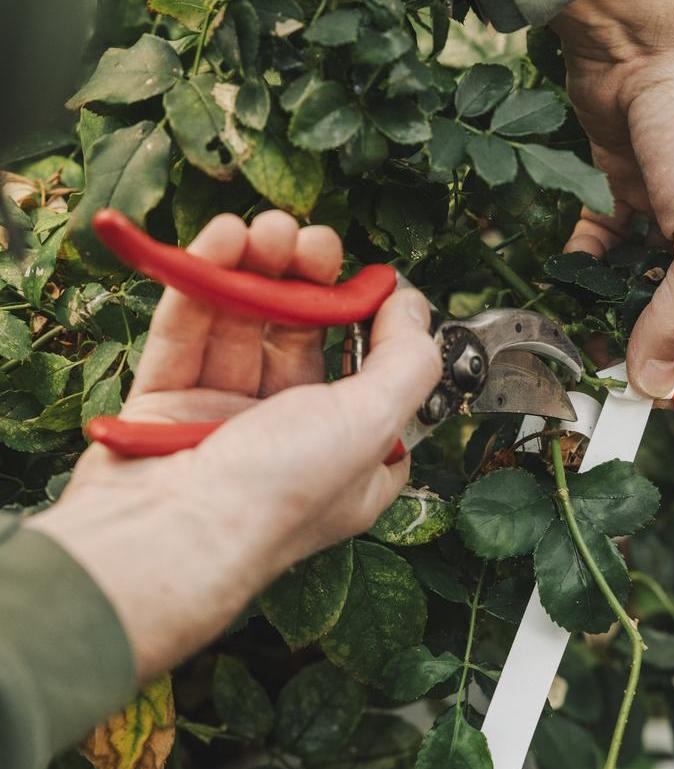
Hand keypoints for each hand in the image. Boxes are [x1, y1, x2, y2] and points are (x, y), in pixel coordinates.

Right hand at [29, 211, 440, 679]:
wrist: (164, 539)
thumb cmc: (277, 494)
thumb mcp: (373, 424)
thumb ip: (407, 361)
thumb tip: (414, 307)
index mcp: (349, 456)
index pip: (373, 380)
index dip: (375, 328)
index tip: (375, 286)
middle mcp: (290, 439)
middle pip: (303, 340)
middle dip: (308, 283)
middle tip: (310, 239)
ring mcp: (223, 420)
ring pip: (242, 327)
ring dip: (255, 271)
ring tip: (264, 229)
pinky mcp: (164, 405)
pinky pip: (185, 333)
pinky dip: (201, 284)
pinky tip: (220, 240)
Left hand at [551, 0, 673, 399]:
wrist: (646, 38)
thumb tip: (652, 380)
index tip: (662, 401)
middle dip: (656, 349)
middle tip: (613, 373)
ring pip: (644, 289)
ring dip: (615, 314)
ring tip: (583, 334)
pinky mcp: (628, 195)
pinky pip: (606, 252)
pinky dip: (587, 270)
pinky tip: (570, 278)